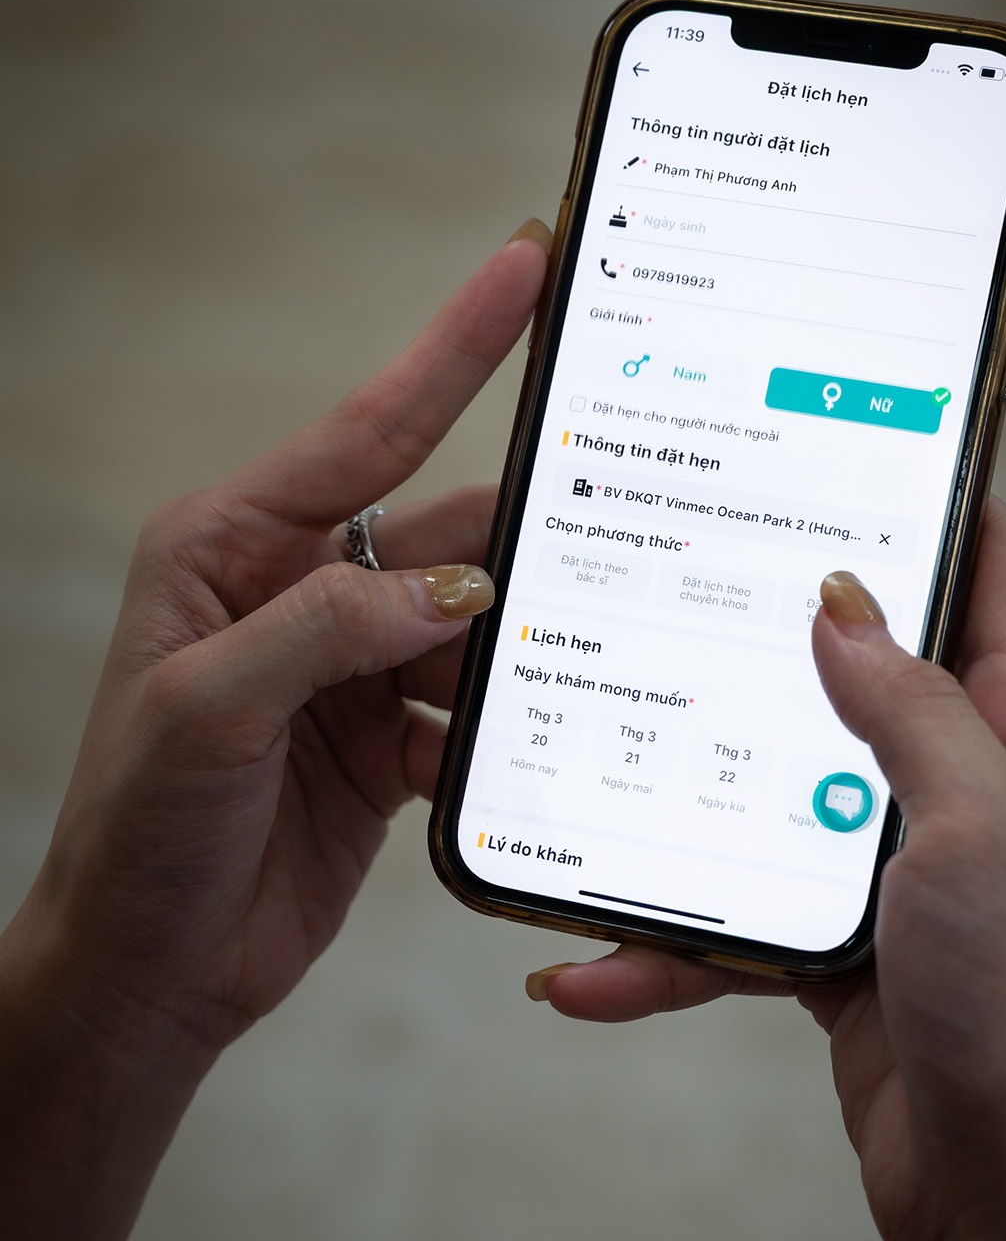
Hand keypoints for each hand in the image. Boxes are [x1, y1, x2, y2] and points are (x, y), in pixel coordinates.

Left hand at [16, 225, 548, 1057]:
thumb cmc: (138, 832)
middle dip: (526, 530)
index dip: (453, 347)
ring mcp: (350, 671)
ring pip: (474, 626)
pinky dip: (508, 731)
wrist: (148, 975)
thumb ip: (328, 629)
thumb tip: (457, 584)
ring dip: (526, 643)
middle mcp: (298, 591)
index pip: (366, 431)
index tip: (523, 265)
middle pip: (445, 532)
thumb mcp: (207, 711)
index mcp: (233, 547)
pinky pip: (474, 713)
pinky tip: (545, 746)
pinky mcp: (387, 744)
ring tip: (606, 643)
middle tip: (631, 496)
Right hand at [533, 502, 1005, 1240]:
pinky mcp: (840, 955)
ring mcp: (898, 875)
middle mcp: (967, 793)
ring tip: (589, 788)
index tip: (840, 443)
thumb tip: (843, 605)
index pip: (986, 579)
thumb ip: (912, 710)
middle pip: (854, 679)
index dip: (925, 501)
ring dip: (681, 807)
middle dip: (761, 643)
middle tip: (671, 586)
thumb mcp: (984, 830)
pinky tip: (587, 967)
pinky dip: (663, 947)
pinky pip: (735, 923)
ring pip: (771, 799)